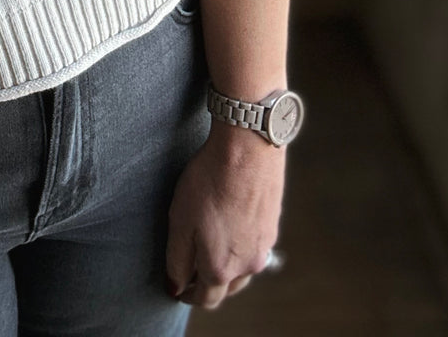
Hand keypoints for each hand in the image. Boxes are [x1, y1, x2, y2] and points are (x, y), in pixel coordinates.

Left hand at [164, 121, 285, 309]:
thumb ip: (177, 260)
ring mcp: (263, 247)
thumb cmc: (209, 182)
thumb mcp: (180, 222)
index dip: (188, 295)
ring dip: (227, 269)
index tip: (178, 288)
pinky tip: (231, 230)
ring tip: (210, 253)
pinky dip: (240, 248)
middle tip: (191, 273)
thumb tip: (175, 287)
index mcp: (221, 268)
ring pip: (243, 270)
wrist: (247, 151)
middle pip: (226, 288)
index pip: (205, 298)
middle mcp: (247, 265)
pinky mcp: (272, 226)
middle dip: (208, 285)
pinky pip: (254, 248)